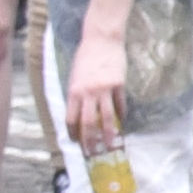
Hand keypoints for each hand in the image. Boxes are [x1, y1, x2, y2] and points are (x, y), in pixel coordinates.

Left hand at [65, 32, 128, 150]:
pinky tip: (121, 122)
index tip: (77, 143)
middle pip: (88, 123)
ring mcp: (104, 89)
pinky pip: (120, 104)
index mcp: (74, 91)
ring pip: (106, 118)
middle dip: (90, 141)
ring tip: (110, 145)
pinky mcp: (119, 84)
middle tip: (92, 153)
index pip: (71, 119)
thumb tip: (79, 113)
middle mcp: (88, 93)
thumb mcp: (74, 76)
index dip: (74, 134)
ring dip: (108, 134)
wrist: (101, 39)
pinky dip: (121, 115)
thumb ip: (76, 94)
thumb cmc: (85, 56)